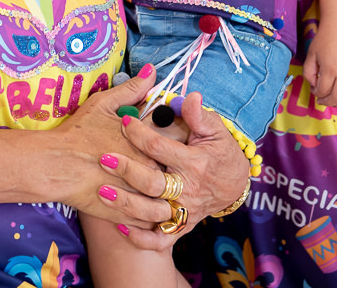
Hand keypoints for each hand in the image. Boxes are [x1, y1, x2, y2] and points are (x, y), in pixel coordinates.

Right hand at [49, 66, 171, 227]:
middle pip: (178, 171)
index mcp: (149, 142)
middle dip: (179, 168)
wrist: (57, 166)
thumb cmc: (79, 133)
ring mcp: (141, 194)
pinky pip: (152, 218)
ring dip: (170, 195)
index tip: (177, 136)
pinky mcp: (130, 214)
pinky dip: (153, 213)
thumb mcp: (104, 105)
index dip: (180, 138)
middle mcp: (150, 169)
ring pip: (169, 199)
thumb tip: (152, 71)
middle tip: (176, 163)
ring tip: (165, 189)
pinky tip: (150, 205)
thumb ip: (132, 89)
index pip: (179, 139)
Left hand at [98, 91, 250, 250]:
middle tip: (103, 157)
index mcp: (194, 163)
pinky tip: (119, 226)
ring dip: (125, 204)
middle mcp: (188, 190)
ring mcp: (184, 211)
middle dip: (126, 170)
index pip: (160, 148)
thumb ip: (199, 115)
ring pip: (151, 213)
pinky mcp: (181, 227)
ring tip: (101, 191)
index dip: (140, 133)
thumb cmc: (220, 152)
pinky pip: (160, 239)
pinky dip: (140, 237)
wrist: (235, 184)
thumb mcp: (215, 130)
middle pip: (152, 183)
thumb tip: (189, 96)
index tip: (123, 120)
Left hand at [304, 19, 336, 106]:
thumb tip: (315, 85)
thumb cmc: (325, 36)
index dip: (316, 94)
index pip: (323, 90)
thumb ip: (309, 72)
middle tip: (323, 100)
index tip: (314, 90)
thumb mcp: (311, 53)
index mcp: (330, 68)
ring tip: (335, 101)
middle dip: (328, 102)